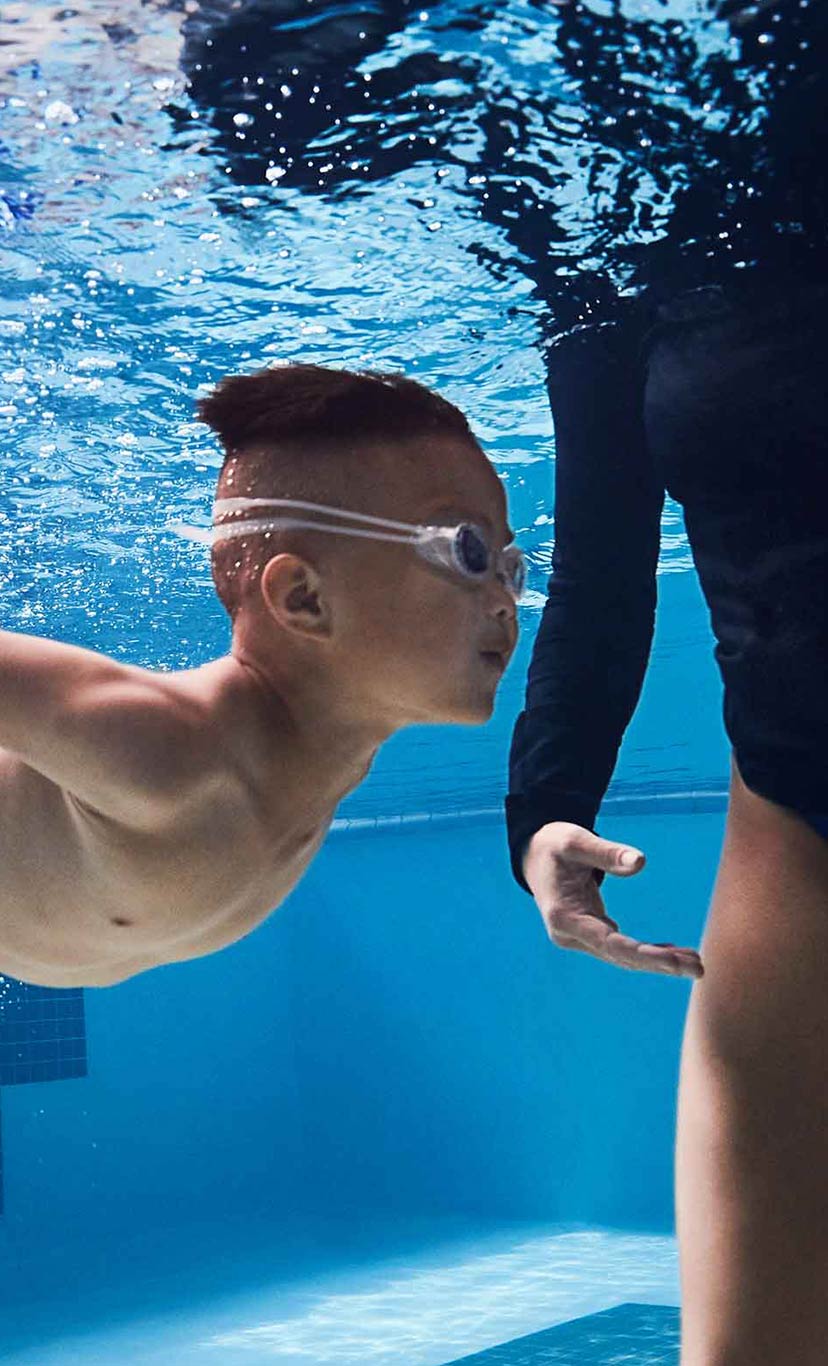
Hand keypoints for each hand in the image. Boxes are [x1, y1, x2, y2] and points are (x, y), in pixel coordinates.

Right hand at [523, 823, 703, 978]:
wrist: (534, 854)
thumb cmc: (554, 844)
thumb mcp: (576, 841)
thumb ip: (606, 852)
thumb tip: (641, 862)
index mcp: (564, 916)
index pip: (609, 943)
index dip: (644, 955)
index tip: (675, 962)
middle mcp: (570, 935)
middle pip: (620, 956)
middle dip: (659, 963)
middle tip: (698, 967)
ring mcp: (579, 937)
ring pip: (623, 956)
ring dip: (658, 961)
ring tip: (695, 963)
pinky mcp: (589, 933)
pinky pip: (621, 948)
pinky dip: (647, 952)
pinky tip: (673, 953)